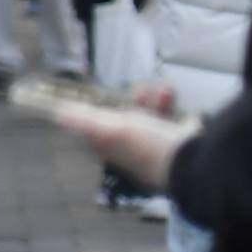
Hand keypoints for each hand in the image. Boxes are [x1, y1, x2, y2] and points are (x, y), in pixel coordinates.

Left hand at [63, 101, 192, 189]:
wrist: (194, 164)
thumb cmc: (150, 147)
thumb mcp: (113, 129)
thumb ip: (86, 121)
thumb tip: (57, 114)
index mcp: (119, 151)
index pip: (103, 134)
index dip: (102, 116)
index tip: (105, 98)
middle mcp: (140, 155)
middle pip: (133, 126)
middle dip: (136, 104)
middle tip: (144, 87)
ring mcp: (165, 153)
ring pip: (158, 125)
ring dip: (160, 105)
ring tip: (168, 90)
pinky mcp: (189, 149)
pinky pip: (184, 131)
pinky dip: (184, 120)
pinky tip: (189, 111)